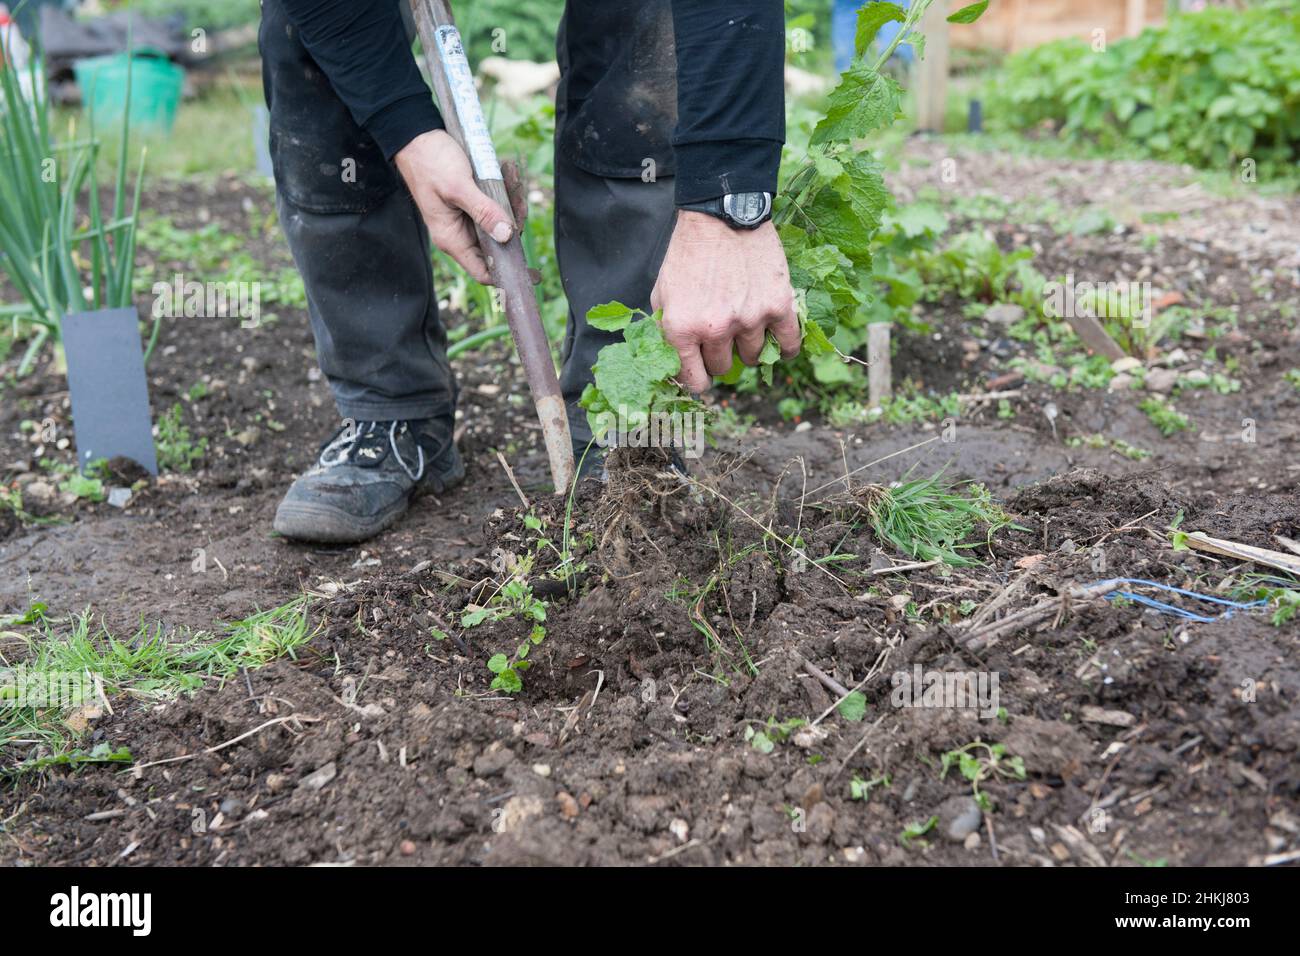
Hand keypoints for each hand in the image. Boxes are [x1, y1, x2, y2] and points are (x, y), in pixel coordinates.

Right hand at [394, 129, 512, 283]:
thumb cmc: (430, 161)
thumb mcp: (458, 187)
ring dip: (511, 204)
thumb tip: (507, 236)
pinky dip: (505, 191)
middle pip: (497, 244)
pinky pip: (495, 205)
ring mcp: (466, 218)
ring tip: (513, 177)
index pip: (482, 271)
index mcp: (452, 238)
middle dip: (514, 225)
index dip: (506, 272)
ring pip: (499, 223)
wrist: (416, 136)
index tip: (531, 270)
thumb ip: (483, 211)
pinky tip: (507, 171)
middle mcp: (459, 233)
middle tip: (521, 201)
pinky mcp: (472, 203)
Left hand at [651, 212, 799, 392]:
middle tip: (722, 335)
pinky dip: (784, 349)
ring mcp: (749, 319)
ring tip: (745, 325)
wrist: (722, 214)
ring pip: (753, 358)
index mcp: (681, 328)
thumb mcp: (662, 293)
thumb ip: (666, 331)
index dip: (697, 378)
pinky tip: (778, 344)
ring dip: (748, 347)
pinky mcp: (778, 306)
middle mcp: (715, 329)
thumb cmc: (689, 252)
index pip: (694, 380)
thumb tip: (677, 362)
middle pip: (723, 367)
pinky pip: (788, 346)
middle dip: (720, 355)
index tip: (702, 372)